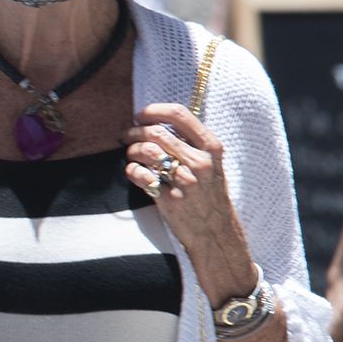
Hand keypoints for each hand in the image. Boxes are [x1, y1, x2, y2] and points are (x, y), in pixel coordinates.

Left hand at [124, 102, 242, 255]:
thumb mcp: (212, 163)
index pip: (179, 114)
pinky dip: (131, 170)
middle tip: (126, 136)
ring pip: (146, 151)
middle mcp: (199, 162)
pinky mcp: (170, 199)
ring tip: (131, 155)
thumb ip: (191, 142)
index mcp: (211, 147)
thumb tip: (157, 121)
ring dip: (131, 150)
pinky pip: (141, 176)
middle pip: (156, 131)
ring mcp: (185, 181)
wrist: (216, 231)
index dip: (153, 110)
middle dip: (135, 131)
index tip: (140, 115)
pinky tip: (134, 172)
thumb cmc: (209, 194)